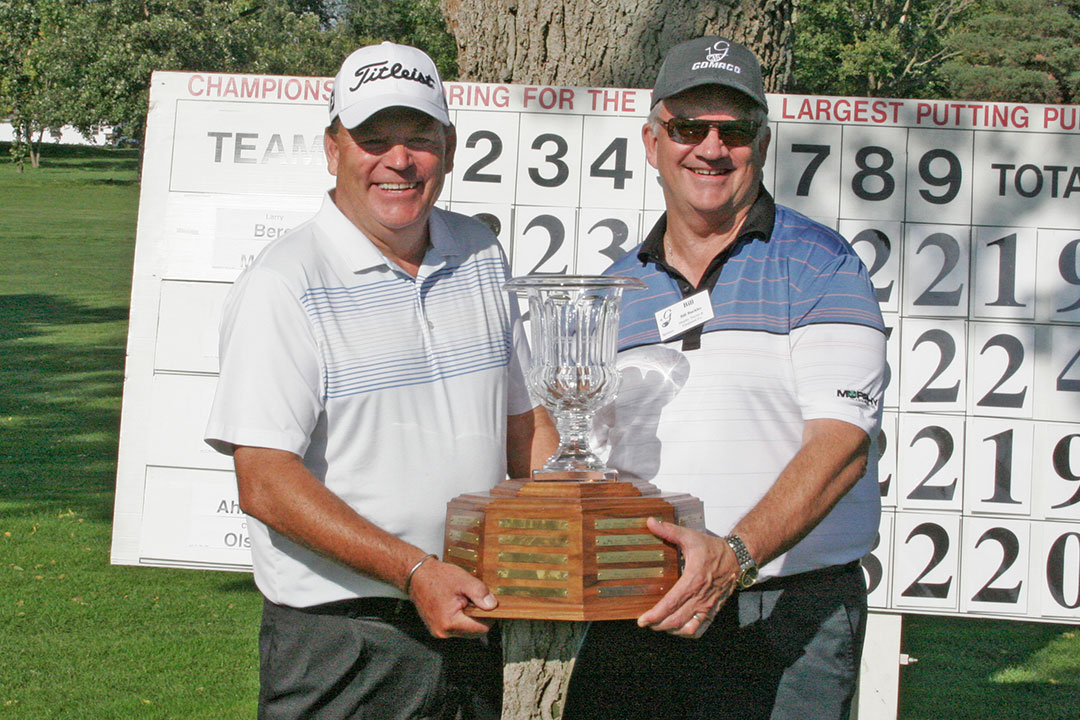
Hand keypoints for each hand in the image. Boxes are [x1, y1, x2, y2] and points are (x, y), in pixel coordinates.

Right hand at [407, 557, 497, 637]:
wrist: (416, 575)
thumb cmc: (437, 577)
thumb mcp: (463, 580)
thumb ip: (480, 593)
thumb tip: (493, 606)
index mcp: (450, 622)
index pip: (481, 628)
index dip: (490, 617)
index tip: (492, 605)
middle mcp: (443, 632)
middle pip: (474, 632)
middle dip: (480, 617)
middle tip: (479, 600)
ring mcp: (439, 631)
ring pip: (466, 630)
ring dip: (471, 618)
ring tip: (467, 600)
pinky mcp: (437, 628)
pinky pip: (456, 627)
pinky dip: (462, 618)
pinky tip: (459, 604)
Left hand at [636, 517, 738, 637]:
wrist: (737, 558)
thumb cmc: (712, 548)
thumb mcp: (690, 537)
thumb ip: (670, 531)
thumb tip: (651, 522)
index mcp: (693, 580)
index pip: (671, 603)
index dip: (655, 614)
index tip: (642, 620)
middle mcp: (700, 597)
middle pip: (676, 619)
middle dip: (658, 624)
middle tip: (646, 623)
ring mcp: (707, 606)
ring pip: (687, 627)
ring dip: (670, 629)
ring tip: (658, 626)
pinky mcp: (713, 610)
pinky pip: (699, 627)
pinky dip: (686, 631)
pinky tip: (676, 628)